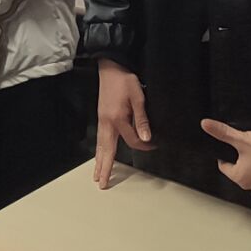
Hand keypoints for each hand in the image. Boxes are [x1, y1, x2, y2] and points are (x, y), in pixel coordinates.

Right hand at [93, 60, 153, 188]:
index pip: (133, 140)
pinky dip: (98, 150)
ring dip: (99, 161)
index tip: (154, 145)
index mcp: (118, 118)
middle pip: (106, 150)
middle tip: (102, 183)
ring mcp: (102, 120)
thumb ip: (142, 118)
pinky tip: (99, 154)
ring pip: (100, 146)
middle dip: (104, 168)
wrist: (110, 67)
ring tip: (97, 174)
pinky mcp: (101, 117)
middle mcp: (107, 122)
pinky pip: (99, 139)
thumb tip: (146, 137)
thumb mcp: (138, 96)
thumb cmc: (124, 80)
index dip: (145, 145)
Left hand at [199, 119, 250, 193]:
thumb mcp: (242, 139)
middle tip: (249, 146)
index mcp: (239, 178)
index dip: (228, 153)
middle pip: (237, 169)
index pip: (224, 165)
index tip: (236, 144)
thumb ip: (223, 133)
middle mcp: (250, 186)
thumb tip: (205, 124)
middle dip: (241, 158)